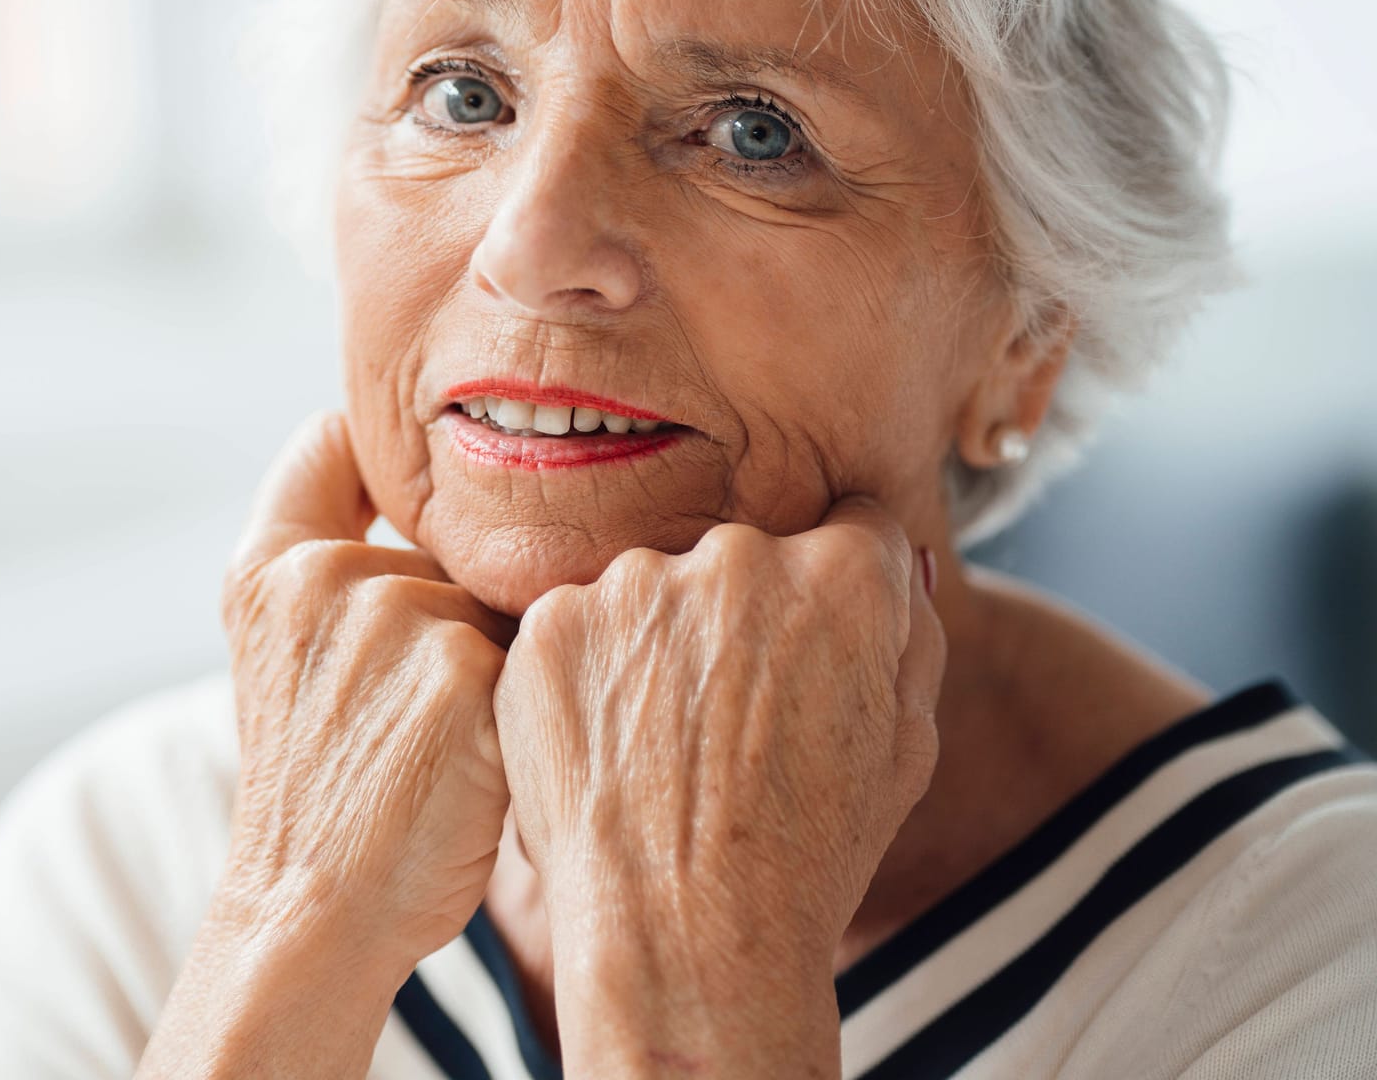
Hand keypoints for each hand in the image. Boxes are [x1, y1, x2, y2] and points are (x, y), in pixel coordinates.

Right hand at [216, 410, 516, 973]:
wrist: (317, 911)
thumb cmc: (320, 789)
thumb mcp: (280, 656)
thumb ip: (322, 554)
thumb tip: (405, 475)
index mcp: (271, 567)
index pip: (330, 447)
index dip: (375, 469)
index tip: (398, 515)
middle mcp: (327, 575)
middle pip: (446, 549)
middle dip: (454, 614)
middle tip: (415, 715)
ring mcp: (400, 618)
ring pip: (498, 599)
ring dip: (498, 661)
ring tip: (450, 744)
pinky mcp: (469, 672)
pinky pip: (536, 654)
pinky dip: (528, 703)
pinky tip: (487, 758)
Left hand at [493, 496, 945, 1072]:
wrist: (682, 935)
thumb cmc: (809, 855)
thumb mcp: (908, 747)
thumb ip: (909, 632)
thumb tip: (888, 559)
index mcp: (845, 574)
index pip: (851, 526)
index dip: (838, 590)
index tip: (812, 647)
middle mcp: (739, 554)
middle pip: (744, 556)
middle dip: (743, 616)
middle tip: (730, 721)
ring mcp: (634, 583)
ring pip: (652, 587)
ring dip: (657, 641)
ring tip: (663, 747)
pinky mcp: (551, 622)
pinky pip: (577, 624)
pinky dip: (587, 674)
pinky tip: (608, 748)